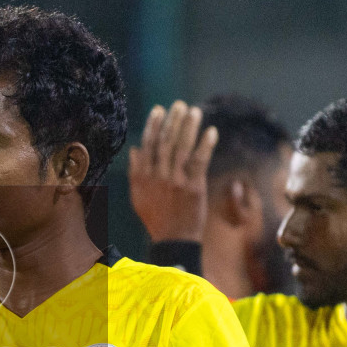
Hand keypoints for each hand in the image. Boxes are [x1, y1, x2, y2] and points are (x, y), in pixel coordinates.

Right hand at [126, 102, 216, 242]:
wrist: (173, 241)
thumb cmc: (156, 218)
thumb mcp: (138, 197)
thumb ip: (135, 172)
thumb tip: (135, 150)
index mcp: (142, 177)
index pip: (148, 145)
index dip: (154, 126)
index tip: (159, 110)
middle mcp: (158, 177)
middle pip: (165, 142)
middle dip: (172, 121)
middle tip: (179, 105)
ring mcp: (176, 181)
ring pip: (181, 148)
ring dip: (188, 127)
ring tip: (194, 111)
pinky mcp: (194, 187)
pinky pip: (199, 161)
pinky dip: (205, 145)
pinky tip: (211, 131)